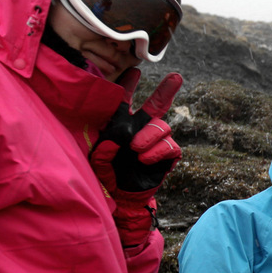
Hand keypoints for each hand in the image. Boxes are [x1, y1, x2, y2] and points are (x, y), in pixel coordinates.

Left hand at [91, 72, 183, 246]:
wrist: (120, 201)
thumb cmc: (104, 178)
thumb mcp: (95, 160)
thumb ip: (103, 148)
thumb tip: (117, 139)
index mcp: (120, 125)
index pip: (125, 101)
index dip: (129, 85)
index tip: (133, 72)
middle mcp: (139, 130)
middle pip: (156, 105)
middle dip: (166, 90)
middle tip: (176, 77)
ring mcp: (155, 143)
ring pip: (162, 127)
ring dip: (150, 135)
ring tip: (136, 148)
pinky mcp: (166, 157)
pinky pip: (170, 147)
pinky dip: (157, 151)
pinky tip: (144, 158)